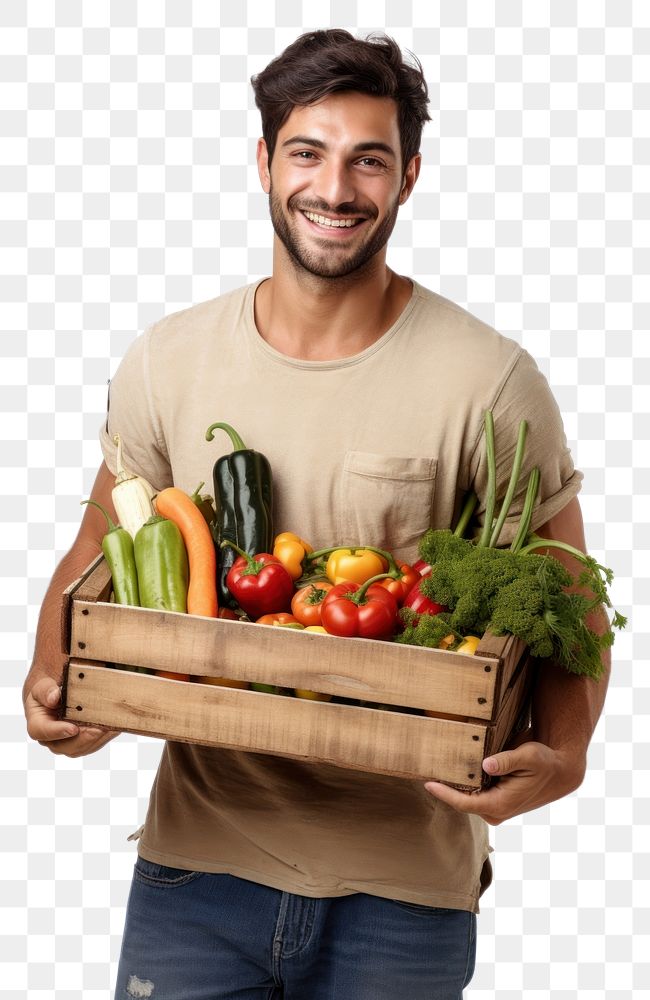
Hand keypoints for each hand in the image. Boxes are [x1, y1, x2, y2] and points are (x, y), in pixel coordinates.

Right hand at [25, 675, 117, 757]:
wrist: (55, 699)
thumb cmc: (48, 693)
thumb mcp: (43, 687)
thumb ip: (46, 691)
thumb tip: (54, 698)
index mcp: (37, 725)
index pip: (42, 732)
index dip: (58, 731)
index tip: (73, 729)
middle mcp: (51, 740)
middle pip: (67, 746)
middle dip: (85, 738)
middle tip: (100, 729)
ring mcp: (66, 744)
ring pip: (83, 747)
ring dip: (98, 738)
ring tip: (111, 726)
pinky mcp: (81, 744)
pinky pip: (93, 744)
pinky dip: (105, 736)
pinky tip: (114, 726)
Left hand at [424, 740, 585, 824]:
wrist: (559, 771)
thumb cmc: (544, 762)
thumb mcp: (528, 756)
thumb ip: (506, 760)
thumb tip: (486, 765)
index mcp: (501, 804)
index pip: (464, 803)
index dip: (445, 794)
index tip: (428, 783)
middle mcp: (496, 811)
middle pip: (462, 801)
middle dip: (446, 787)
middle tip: (427, 768)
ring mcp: (495, 809)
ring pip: (467, 798)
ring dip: (455, 786)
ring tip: (438, 766)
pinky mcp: (496, 803)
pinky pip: (474, 795)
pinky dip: (465, 784)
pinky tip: (457, 770)